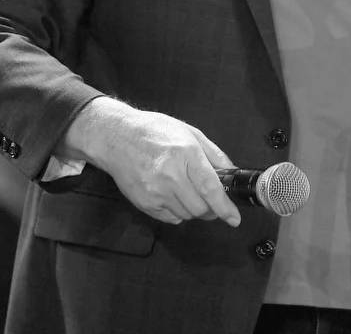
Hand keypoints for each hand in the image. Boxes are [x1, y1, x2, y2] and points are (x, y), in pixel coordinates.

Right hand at [73, 100, 241, 226]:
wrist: (116, 138)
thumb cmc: (154, 131)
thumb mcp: (190, 133)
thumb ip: (214, 154)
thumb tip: (232, 173)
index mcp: (186, 154)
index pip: (209, 188)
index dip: (224, 207)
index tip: (234, 218)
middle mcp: (170, 175)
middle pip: (200, 208)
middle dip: (210, 208)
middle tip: (209, 198)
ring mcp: (155, 192)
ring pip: (186, 215)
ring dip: (193, 209)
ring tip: (187, 191)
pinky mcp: (144, 203)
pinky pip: (170, 218)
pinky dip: (177, 212)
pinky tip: (173, 195)